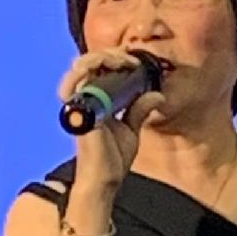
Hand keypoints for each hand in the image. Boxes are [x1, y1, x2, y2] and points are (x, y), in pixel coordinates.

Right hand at [57, 49, 166, 195]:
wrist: (106, 179)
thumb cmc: (112, 160)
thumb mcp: (132, 129)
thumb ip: (139, 110)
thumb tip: (158, 96)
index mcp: (96, 103)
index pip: (100, 71)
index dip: (117, 61)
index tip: (137, 65)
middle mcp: (85, 100)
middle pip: (91, 63)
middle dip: (113, 56)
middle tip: (133, 62)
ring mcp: (80, 103)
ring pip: (83, 64)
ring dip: (104, 57)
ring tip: (123, 62)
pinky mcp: (79, 108)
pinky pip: (78, 78)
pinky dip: (93, 66)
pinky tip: (114, 65)